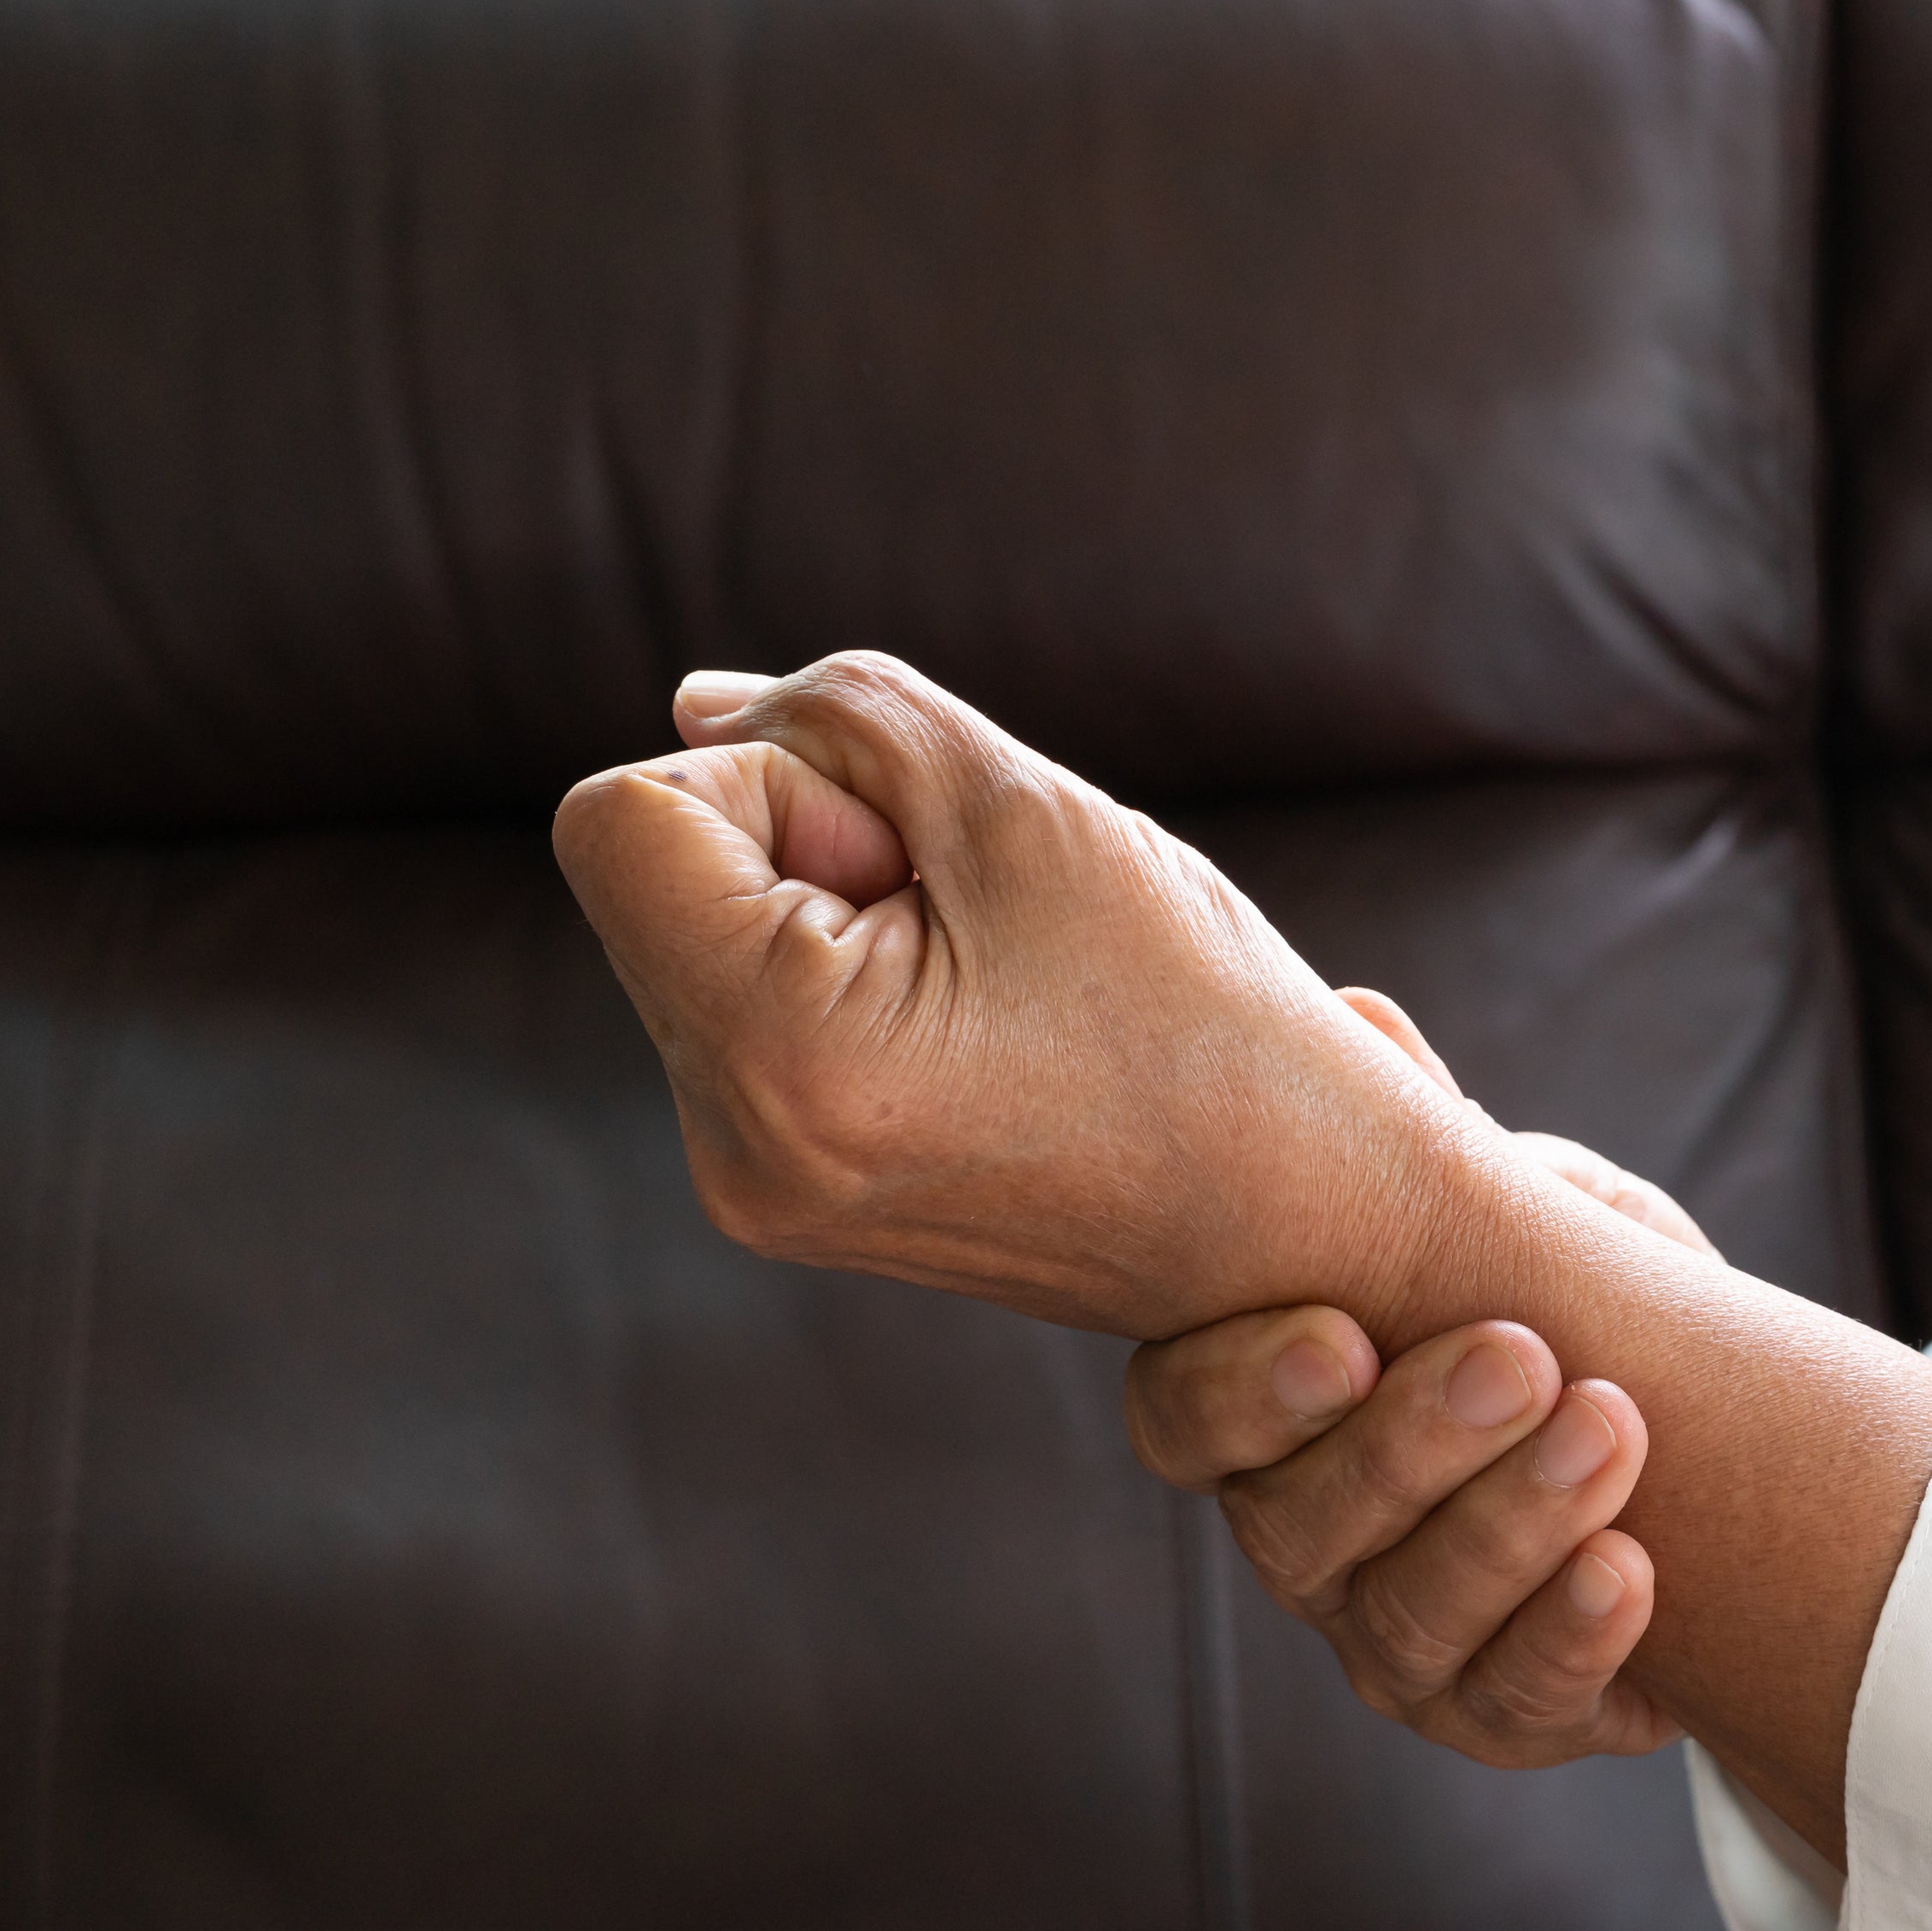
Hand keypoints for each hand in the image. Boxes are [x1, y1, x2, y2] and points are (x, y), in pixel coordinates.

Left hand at [549, 655, 1509, 1340]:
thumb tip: (690, 710)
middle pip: (660, 877)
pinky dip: (852, 976)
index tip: (918, 854)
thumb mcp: (1023, 807)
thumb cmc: (1199, 1015)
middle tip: (985, 922)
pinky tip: (985, 1022)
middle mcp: (733, 1153)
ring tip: (1001, 980)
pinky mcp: (800, 1196)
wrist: (1309, 1220)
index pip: (622, 819)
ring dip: (839, 908)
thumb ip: (839, 716)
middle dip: (809, 843)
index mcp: (777, 1062)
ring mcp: (760, 1190)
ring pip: (711, 938)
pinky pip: (758, 1014)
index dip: (770, 779)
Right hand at [1127, 1007, 1718, 1765]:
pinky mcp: (1495, 1711)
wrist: (1699, 1461)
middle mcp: (1301, 1534)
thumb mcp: (1517, 1217)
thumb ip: (1437, 1149)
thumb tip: (1364, 1020)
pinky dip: (1572, 1637)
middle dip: (1412, 1441)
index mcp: (1266, 1407)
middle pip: (1300, 1522)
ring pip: (1410, 1614)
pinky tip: (1631, 1569)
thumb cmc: (1564, 1310)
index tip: (1341, 1335)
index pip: (1187, 1419)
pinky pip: (1511, 1701)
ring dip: (1511, 1521)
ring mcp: (1389, 1636)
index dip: (1246, 1391)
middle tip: (1520, 1358)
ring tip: (1612, 1433)